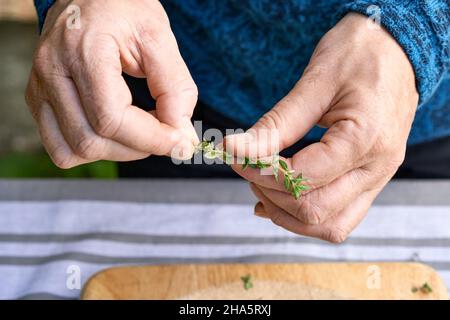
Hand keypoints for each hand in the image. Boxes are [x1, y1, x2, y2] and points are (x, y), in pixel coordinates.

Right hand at [25, 0, 198, 167]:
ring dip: (116, 152)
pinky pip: (60, 148)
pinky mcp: (38, 100)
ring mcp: (40, 89)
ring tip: (140, 131)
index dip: (151, 139)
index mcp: (82, 50)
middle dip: (138, 148)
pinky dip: (93, 150)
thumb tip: (181, 135)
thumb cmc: (124, 10)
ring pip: (72, 151)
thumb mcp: (159, 38)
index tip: (180, 141)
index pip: (111, 118)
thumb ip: (175, 88)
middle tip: (164, 133)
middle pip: (91, 141)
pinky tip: (115, 133)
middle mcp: (52, 71)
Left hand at [225, 13, 418, 241]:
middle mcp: (378, 168)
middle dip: (270, 194)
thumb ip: (275, 125)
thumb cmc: (358, 54)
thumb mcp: (314, 82)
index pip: (302, 178)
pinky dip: (306, 215)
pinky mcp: (371, 180)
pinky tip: (280, 198)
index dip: (260, 173)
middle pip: (315, 211)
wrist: (397, 48)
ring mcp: (378, 178)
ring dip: (288, 213)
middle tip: (247, 168)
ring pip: (329, 226)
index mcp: (365, 139)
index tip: (237, 156)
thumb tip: (234, 149)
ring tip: (263, 185)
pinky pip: (339, 216)